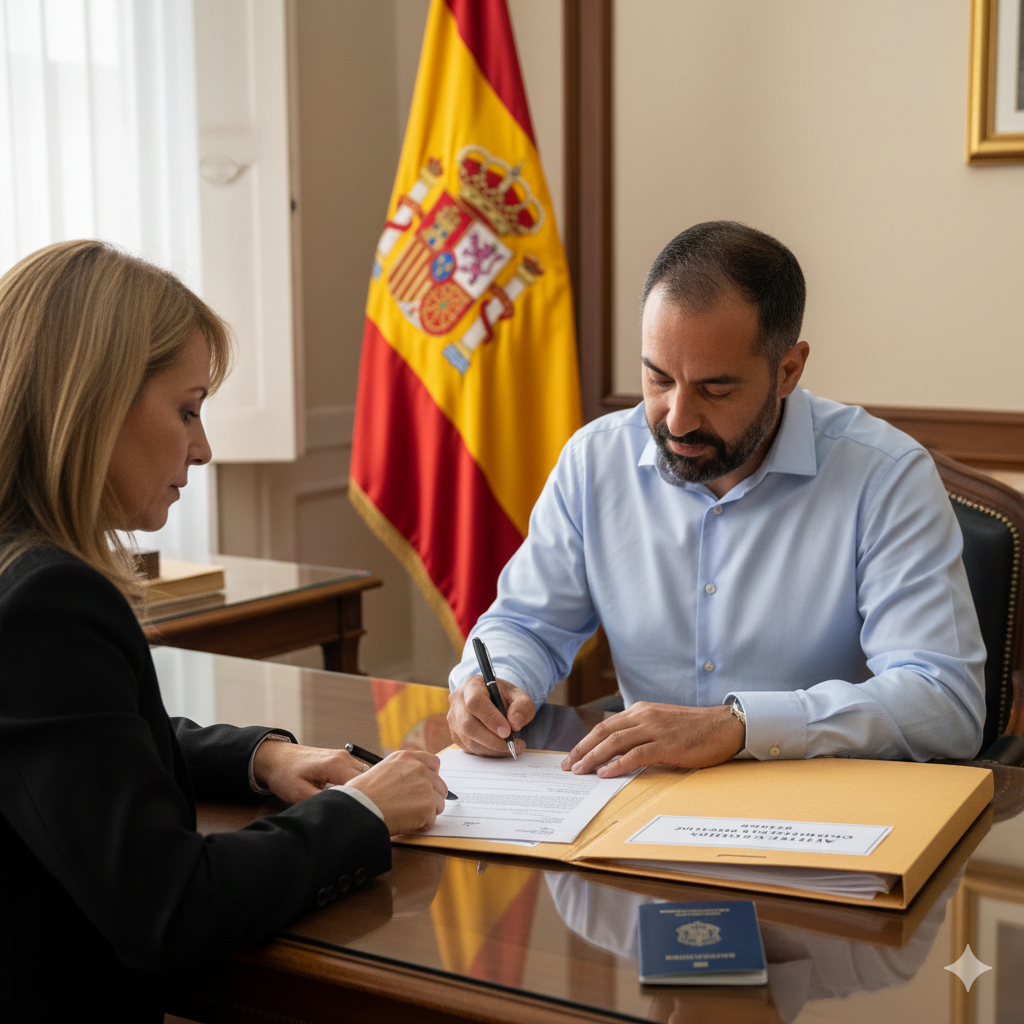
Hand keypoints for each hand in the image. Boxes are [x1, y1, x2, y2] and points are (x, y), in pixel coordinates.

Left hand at [252, 739, 370, 802]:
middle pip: (368, 778)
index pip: (362, 785)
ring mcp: (344, 756)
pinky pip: (358, 771)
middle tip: (358, 813)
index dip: (362, 802)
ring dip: (363, 789)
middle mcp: (344, 757)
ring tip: (355, 805)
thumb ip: (323, 801)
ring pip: (365, 774)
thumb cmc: (284, 774)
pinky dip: (358, 783)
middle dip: (366, 796)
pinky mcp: (341, 759)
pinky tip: (350, 795)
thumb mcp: (299, 794)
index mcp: (335, 765)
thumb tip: (340, 812)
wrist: (275, 757)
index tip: (357, 815)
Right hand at [344, 750, 446, 834]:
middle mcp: (419, 767)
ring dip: (426, 813)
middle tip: (413, 809)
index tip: (423, 788)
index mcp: (406, 757)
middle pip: (440, 785)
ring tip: (406, 817)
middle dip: (431, 799)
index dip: (430, 778)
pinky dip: (420, 826)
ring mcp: (425, 785)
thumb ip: (401, 773)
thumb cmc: (362, 795)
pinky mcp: (428, 804)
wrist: (358, 809)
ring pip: (439, 804)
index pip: (433, 763)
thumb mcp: (382, 771)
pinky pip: (431, 820)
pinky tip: (404, 824)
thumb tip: (414, 784)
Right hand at [447, 673, 536, 756]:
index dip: (490, 718)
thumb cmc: (506, 697)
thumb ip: (522, 707)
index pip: (475, 702)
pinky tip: (501, 748)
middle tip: (513, 745)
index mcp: (472, 684)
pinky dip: (488, 752)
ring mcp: (454, 719)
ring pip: (469, 740)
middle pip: (468, 724)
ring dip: (493, 749)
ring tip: (512, 747)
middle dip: (492, 740)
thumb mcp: (520, 697)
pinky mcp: (455, 734)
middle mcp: (457, 700)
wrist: (496, 702)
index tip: (507, 731)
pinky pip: (470, 748)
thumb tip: (515, 723)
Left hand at [560, 703, 744, 777]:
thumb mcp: (661, 723)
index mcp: (641, 710)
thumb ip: (641, 732)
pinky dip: (618, 764)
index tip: (572, 755)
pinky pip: (636, 754)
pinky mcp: (666, 744)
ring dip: (594, 757)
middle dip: (582, 749)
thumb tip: (618, 751)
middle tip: (568, 765)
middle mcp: (644, 716)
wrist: (723, 725)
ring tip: (581, 770)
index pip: (605, 725)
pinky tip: (606, 773)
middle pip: (604, 732)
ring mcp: (655, 729)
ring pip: (615, 742)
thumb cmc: (693, 728)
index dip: (586, 741)